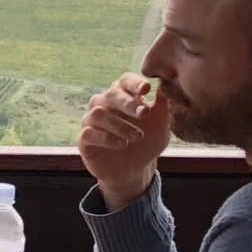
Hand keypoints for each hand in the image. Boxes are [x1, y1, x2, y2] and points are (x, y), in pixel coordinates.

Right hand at [80, 75, 173, 211]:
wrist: (137, 170)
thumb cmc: (148, 142)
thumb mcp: (161, 123)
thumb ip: (163, 103)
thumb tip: (167, 81)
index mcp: (124, 96)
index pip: (124, 81)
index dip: (134, 82)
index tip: (146, 89)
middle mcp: (105, 105)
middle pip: (110, 94)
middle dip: (128, 103)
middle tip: (144, 114)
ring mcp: (92, 122)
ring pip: (98, 113)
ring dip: (119, 124)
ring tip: (137, 137)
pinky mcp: (84, 140)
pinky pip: (88, 133)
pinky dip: (106, 138)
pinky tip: (122, 144)